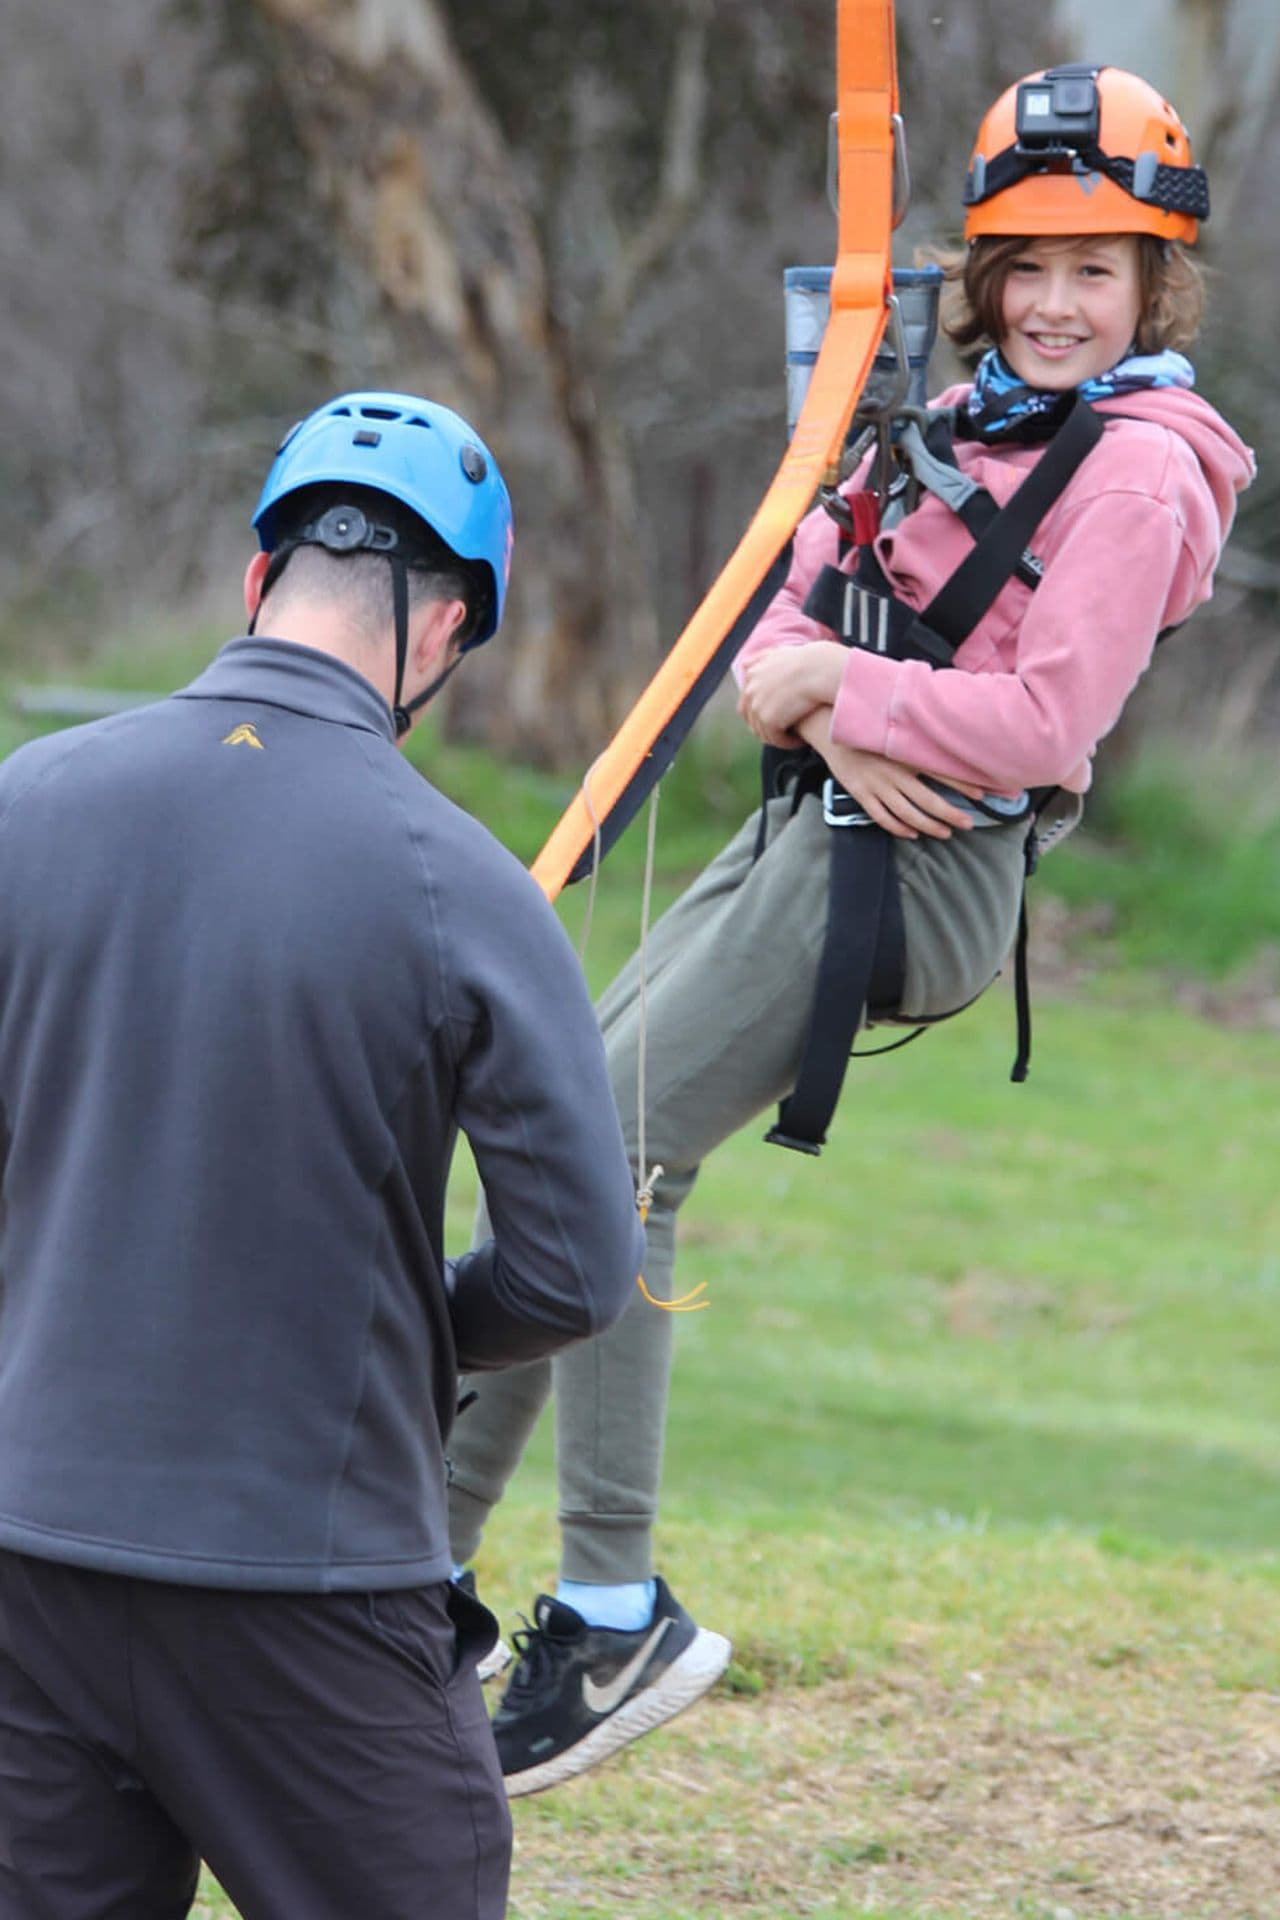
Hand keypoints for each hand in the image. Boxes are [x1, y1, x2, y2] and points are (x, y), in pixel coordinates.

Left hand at [737, 642, 845, 746]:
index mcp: (751, 675)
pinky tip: (799, 741)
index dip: (759, 715)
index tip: (776, 720)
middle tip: (784, 734)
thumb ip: (760, 658)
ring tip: (793, 739)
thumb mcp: (779, 653)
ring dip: (778, 738)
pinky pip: (775, 738)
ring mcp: (757, 706)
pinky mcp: (769, 719)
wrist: (819, 669)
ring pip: (763, 732)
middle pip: (752, 720)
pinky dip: (786, 742)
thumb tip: (745, 663)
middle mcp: (750, 691)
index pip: (746, 704)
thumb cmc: (807, 661)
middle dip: (766, 729)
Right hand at [798, 713, 982, 840]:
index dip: (962, 785)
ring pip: (907, 814)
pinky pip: (881, 817)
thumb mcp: (897, 726)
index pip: (940, 772)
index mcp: (905, 754)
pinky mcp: (861, 794)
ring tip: (946, 833)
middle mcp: (893, 772)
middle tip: (968, 823)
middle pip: (927, 800)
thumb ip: (920, 736)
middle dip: (951, 814)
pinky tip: (912, 833)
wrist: (831, 728)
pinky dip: (898, 828)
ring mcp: (876, 785)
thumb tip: (949, 738)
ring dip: (929, 826)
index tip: (982, 795)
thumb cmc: (869, 726)